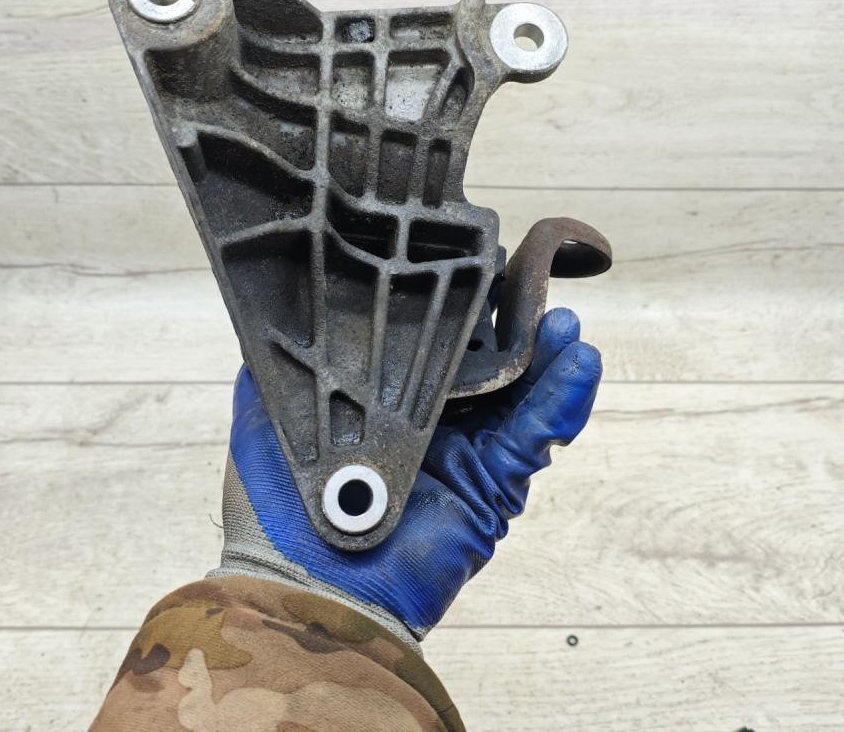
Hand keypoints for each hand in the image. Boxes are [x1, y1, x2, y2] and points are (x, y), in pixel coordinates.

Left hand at [215, 307, 601, 638]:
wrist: (306, 585)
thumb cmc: (275, 507)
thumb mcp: (265, 413)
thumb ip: (282, 362)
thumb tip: (285, 302)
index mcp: (380, 401)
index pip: (427, 338)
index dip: (450, 300)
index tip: (466, 257)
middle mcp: (429, 422)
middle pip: (484, 357)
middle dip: (509, 316)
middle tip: (523, 273)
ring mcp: (467, 452)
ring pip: (521, 389)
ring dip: (547, 349)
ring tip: (560, 316)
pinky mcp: (493, 484)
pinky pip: (536, 433)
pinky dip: (563, 397)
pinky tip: (578, 360)